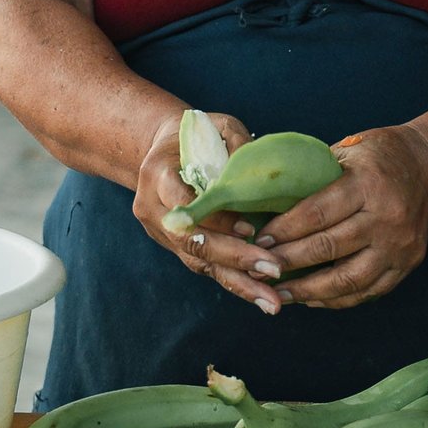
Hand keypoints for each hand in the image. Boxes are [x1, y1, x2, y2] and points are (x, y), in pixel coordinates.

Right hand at [131, 111, 281, 313]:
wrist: (163, 152)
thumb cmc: (196, 134)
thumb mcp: (215, 125)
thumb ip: (234, 140)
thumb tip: (258, 166)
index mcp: (156, 174)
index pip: (182, 201)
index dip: (215, 217)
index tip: (249, 228)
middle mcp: (154, 210)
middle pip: (193, 242)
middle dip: (235, 258)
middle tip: (273, 270)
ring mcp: (163, 235)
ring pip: (200, 263)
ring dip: (239, 283)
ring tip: (272, 302)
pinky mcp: (178, 249)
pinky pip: (207, 268)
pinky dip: (236, 281)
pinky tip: (263, 295)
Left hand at [257, 126, 427, 309]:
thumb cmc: (377, 156)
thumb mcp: (346, 152)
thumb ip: (312, 177)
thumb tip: (262, 201)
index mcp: (369, 183)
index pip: (318, 213)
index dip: (285, 229)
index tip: (260, 239)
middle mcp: (388, 217)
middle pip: (329, 247)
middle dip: (289, 262)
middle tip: (260, 269)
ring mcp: (400, 245)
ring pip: (348, 279)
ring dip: (309, 291)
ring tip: (280, 294)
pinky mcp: (408, 264)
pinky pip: (367, 292)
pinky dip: (336, 299)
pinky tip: (311, 298)